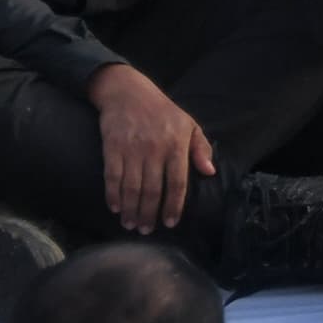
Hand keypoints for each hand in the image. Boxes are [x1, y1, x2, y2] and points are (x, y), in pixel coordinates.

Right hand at [91, 65, 215, 232]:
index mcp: (176, 144)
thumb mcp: (188, 124)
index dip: (174, 205)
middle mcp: (155, 148)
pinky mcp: (112, 147)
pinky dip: (113, 195)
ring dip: (131, 210)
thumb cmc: (162, 110)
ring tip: (131, 224)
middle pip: (153, 190)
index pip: (177, 182)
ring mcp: (132, 148)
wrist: (128, 92)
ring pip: (132, 188)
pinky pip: (112, 177)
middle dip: (149, 214)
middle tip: (146, 230)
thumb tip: (210, 172)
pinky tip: (115, 207)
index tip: (170, 223)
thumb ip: (200, 148)